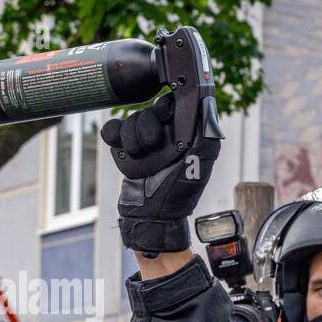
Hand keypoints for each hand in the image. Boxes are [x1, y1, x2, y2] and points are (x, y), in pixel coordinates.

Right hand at [101, 93, 219, 253]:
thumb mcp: (199, 168)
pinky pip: (112, 130)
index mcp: (182, 137)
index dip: (167, 105)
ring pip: (130, 120)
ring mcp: (141, 143)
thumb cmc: (179, 194)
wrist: (151, 216)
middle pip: (148, 111)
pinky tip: (120, 146)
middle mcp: (162, 137)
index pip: (173, 107)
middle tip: (151, 144)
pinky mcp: (123, 150)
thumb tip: (208, 108)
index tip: (165, 113)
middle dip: (147, 124)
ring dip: (131, 135)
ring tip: (138, 154)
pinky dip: (114, 133)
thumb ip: (206, 139)